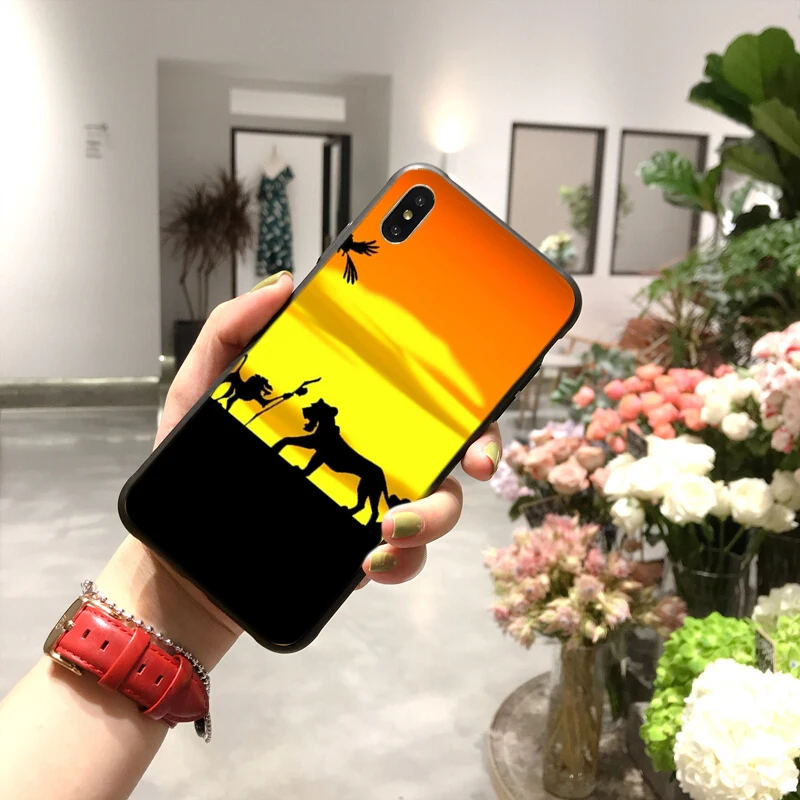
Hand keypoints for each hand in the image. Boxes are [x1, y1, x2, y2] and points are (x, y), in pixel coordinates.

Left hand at [107, 272, 501, 660]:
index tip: (474, 391)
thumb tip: (283, 285)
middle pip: (447, 444)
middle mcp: (371, 454)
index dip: (456, 384)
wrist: (182, 561)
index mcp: (347, 410)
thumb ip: (231, 331)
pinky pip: (405, 558)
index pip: (413, 387)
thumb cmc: (195, 471)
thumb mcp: (199, 391)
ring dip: (434, 516)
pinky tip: (370, 562)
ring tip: (388, 529)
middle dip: (480, 448)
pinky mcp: (361, 552)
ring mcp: (370, 505)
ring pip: (438, 504)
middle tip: (475, 462)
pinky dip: (402, 562)